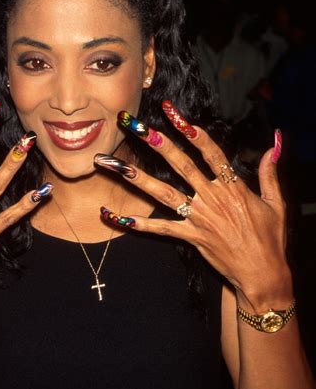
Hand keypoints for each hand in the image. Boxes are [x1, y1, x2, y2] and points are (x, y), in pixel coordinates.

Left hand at [97, 102, 290, 311]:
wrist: (263, 273)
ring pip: (163, 193)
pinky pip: (159, 228)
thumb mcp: (276, 203)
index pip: (211, 153)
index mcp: (233, 187)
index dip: (193, 133)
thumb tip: (275, 143)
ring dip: (137, 177)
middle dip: (158, 144)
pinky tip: (113, 215)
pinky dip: (137, 223)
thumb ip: (270, 173)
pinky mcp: (190, 236)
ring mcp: (198, 218)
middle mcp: (212, 199)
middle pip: (181, 166)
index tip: (175, 115)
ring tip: (112, 164)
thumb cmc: (269, 238)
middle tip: (136, 127)